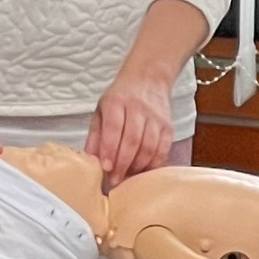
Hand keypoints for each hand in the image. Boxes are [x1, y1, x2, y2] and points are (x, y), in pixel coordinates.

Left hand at [86, 62, 176, 185]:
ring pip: (149, 147)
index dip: (110, 150)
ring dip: (137, 166)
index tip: (106, 168)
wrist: (148, 79)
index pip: (114, 128)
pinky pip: (162, 150)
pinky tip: (143, 170)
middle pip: (132, 141)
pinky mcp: (168, 127)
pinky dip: (153, 164)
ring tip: (127, 176)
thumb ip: (95, 135)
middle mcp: (137, 108)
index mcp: (116, 101)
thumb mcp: (101, 110)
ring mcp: (155, 118)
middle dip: (123, 164)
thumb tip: (90, 160)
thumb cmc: (120, 97)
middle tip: (115, 180)